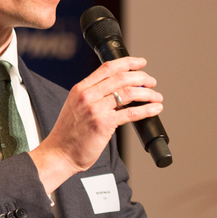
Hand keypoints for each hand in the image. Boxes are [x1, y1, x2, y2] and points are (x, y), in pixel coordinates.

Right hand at [30, 56, 162, 192]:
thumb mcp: (77, 107)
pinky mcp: (103, 124)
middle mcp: (87, 96)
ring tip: (157, 96)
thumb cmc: (69, 134)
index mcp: (81, 89)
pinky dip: (147, 109)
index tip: (141, 63)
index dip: (128, 62)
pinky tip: (155, 109)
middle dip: (141, 78)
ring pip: (129, 93)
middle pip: (121, 78)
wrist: (59, 154)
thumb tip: (120, 90)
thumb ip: (94, 96)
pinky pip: (130, 113)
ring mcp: (95, 109)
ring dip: (147, 93)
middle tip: (152, 82)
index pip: (107, 68)